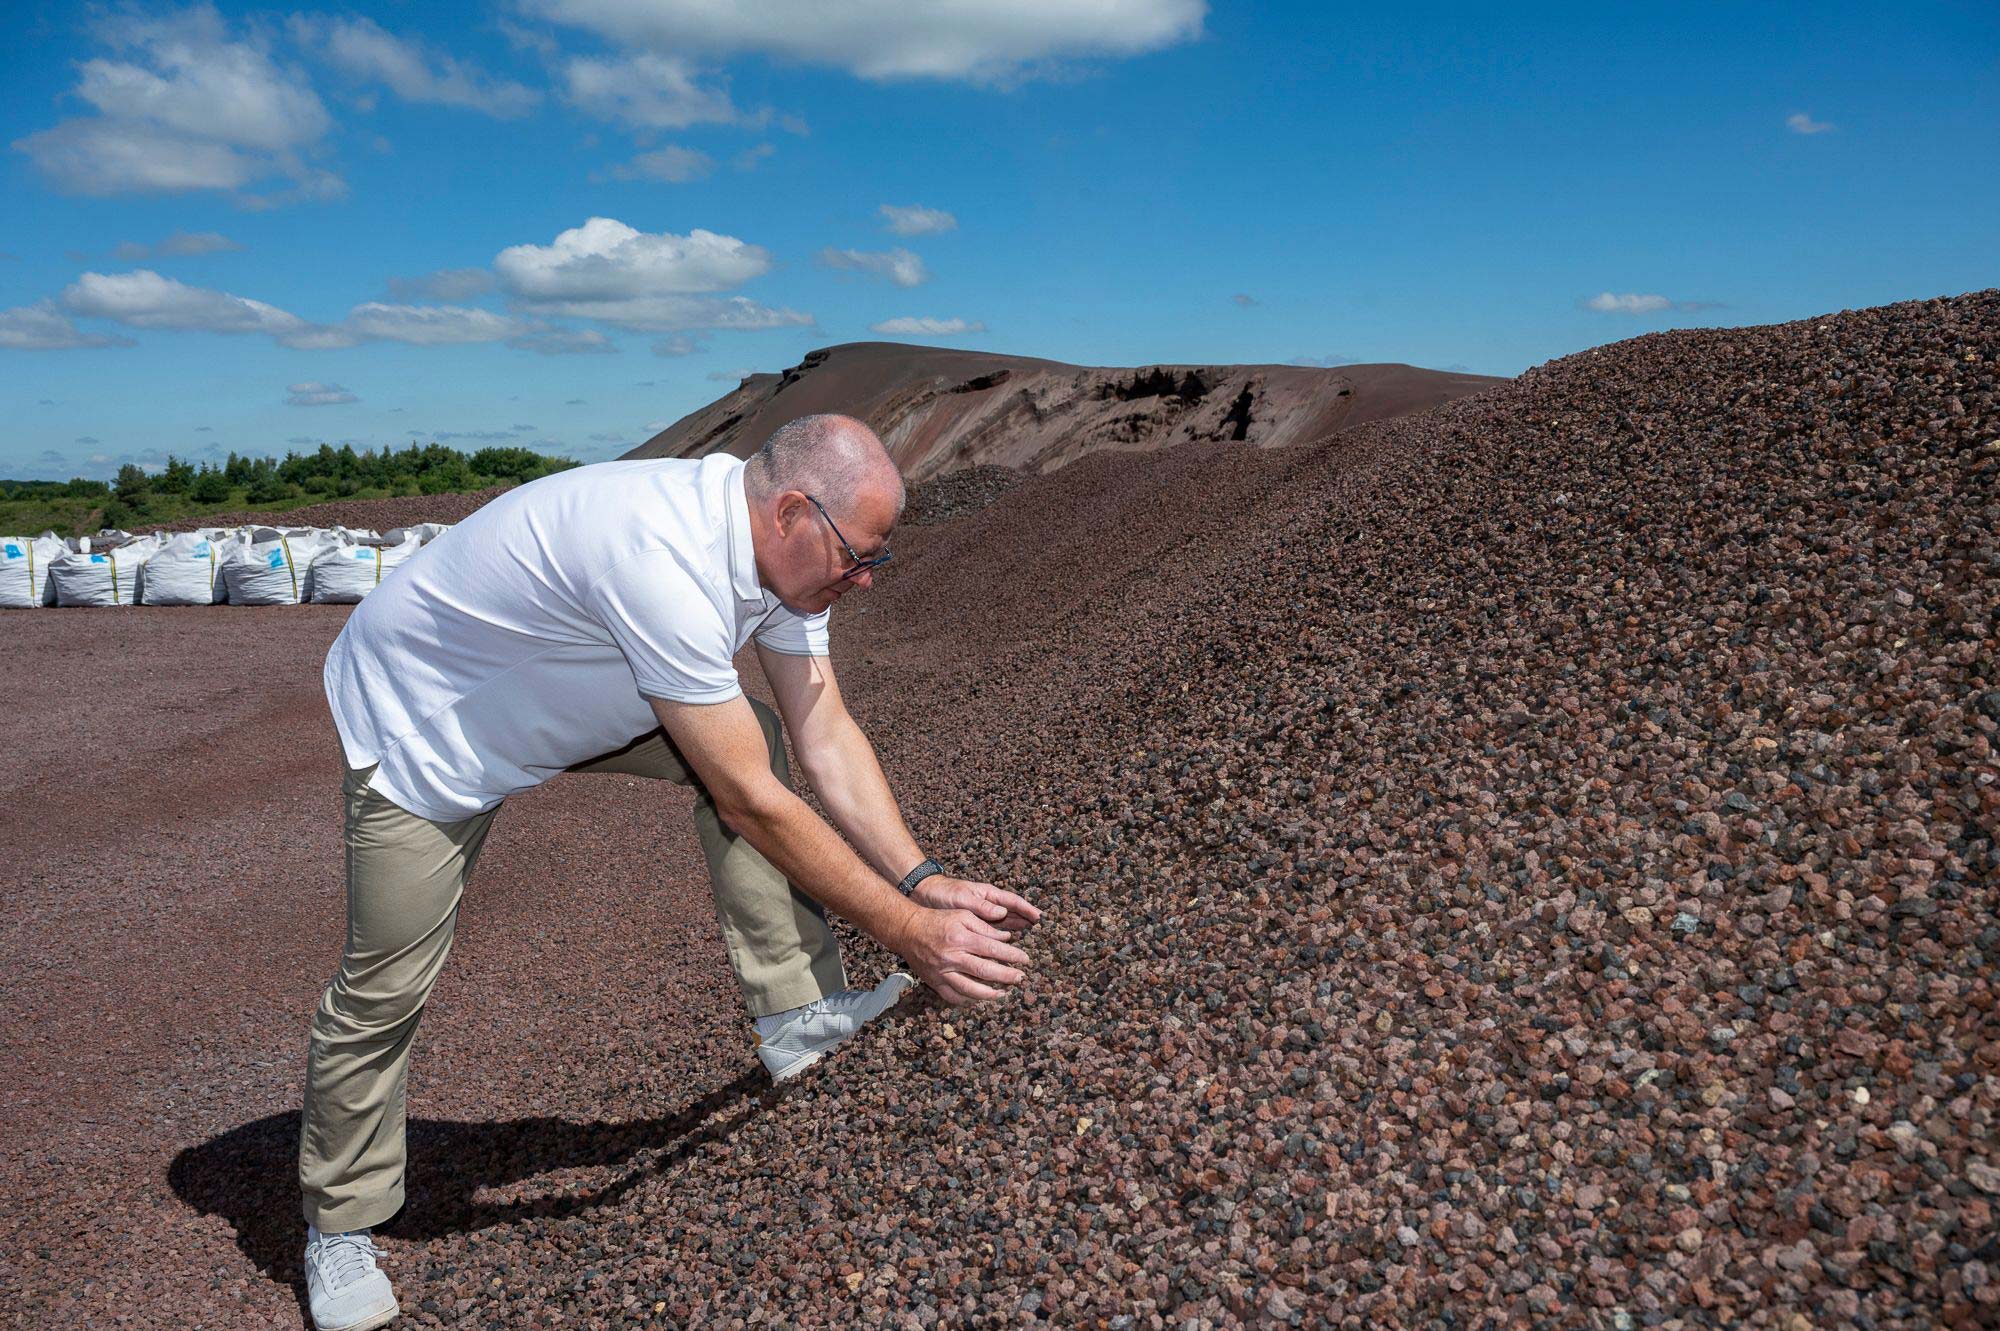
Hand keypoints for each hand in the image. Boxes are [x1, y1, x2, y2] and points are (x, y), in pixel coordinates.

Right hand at [895, 906, 1031, 1006]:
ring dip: (989, 994)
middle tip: (1020, 978)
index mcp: (961, 938)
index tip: (1024, 959)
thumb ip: (984, 926)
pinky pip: (953, 996)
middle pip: (984, 970)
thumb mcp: (962, 915)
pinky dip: (967, 1000)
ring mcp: (942, 972)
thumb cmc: (937, 920)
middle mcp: (952, 957)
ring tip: (1003, 993)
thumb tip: (1006, 937)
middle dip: (1006, 976)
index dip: (1011, 955)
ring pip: (969, 989)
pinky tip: (978, 999)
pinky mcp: (934, 982)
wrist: (908, 930)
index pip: (992, 949)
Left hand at [911, 874, 1040, 936]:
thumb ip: (982, 906)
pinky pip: (992, 933)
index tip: (1040, 917)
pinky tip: (1006, 948)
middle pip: (1013, 914)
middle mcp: (989, 904)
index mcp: (988, 894)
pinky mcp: (974, 925)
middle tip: (1041, 932)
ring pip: (1004, 924)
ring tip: (1028, 944)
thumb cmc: (944, 893)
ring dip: (1016, 932)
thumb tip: (1002, 913)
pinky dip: (1001, 939)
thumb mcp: (962, 898)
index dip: (1027, 909)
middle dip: (1026, 922)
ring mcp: (982, 915)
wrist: (925, 895)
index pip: (1013, 901)